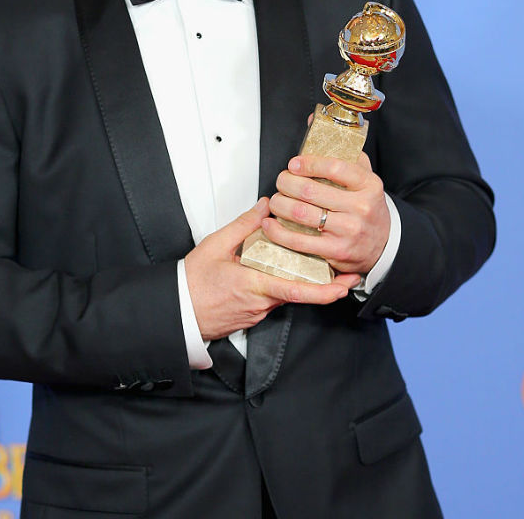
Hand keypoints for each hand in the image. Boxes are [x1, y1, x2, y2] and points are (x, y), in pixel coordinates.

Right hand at [184, 198, 359, 340]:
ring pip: (286, 295)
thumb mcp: (215, 245)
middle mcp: (259, 303)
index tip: (343, 285)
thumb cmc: (192, 283)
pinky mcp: (252, 315)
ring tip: (317, 268)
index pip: (296, 291)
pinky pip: (274, 300)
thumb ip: (243, 225)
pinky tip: (284, 274)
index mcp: (253, 285)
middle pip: (298, 293)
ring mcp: (257, 312)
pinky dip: (283, 287)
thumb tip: (264, 207)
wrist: (177, 311)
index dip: (324, 291)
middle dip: (323, 286)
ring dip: (302, 284)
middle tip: (346, 275)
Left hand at [263, 153, 389, 275]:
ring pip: (300, 213)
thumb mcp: (364, 176)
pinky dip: (278, 232)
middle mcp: (360, 207)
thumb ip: (343, 151)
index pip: (334, 167)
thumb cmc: (367, 206)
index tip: (293, 164)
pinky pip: (299, 240)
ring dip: (279, 205)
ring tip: (276, 200)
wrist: (385, 244)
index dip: (308, 164)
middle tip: (281, 181)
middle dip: (286, 183)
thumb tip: (312, 122)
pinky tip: (269, 224)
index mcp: (368, 184)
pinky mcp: (336, 251)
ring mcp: (348, 230)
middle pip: (309, 191)